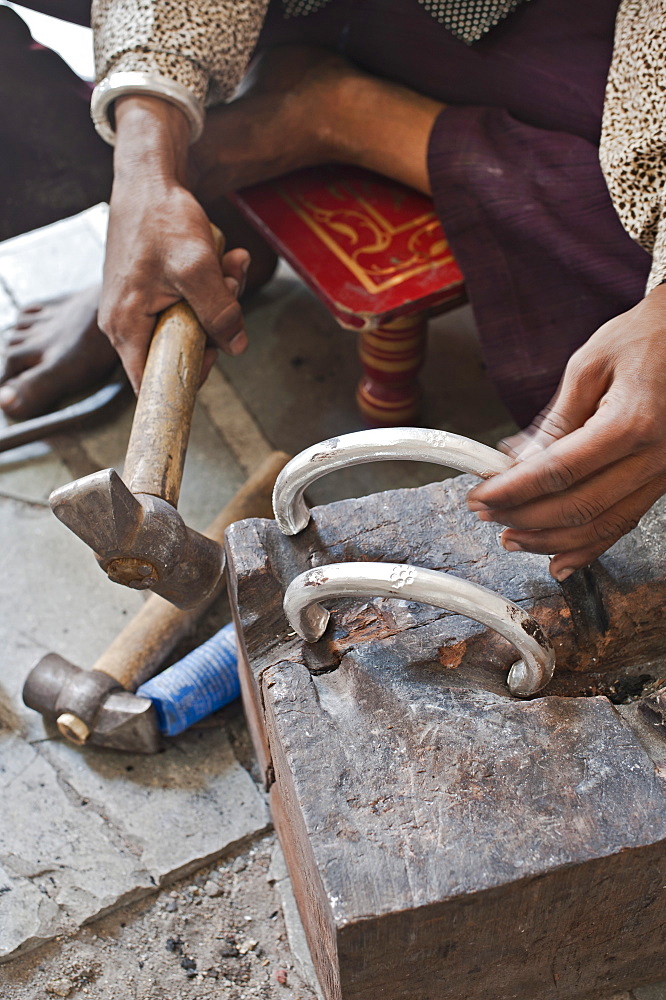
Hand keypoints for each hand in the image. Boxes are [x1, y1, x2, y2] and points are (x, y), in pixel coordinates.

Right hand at [98, 95, 249, 392]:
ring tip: (232, 263)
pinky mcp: (154, 291)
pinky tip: (227, 257)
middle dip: (215, 325)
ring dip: (221, 299)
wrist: (148, 176)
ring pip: (191, 324)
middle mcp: (127, 323)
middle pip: (179, 351)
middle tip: (232, 288)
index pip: (150, 383)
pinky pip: (190, 302)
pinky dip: (213, 285)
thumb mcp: (197, 267)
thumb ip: (219, 311)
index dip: (185, 380)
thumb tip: (236, 347)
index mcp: (126, 326)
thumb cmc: (162, 217)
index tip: (213, 357)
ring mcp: (140, 307)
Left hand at [466, 284, 665, 579]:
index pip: (558, 471)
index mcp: (631, 422)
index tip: (482, 495)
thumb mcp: (588, 366)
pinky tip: (561, 560)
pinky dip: (590, 547)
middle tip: (487, 514)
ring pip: (602, 525)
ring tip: (512, 537)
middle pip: (578, 506)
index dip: (514, 490)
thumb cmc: (644, 340)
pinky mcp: (662, 481)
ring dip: (551, 540)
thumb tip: (517, 462)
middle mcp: (654, 456)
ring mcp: (663, 474)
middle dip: (524, 517)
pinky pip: (624, 523)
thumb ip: (554, 421)